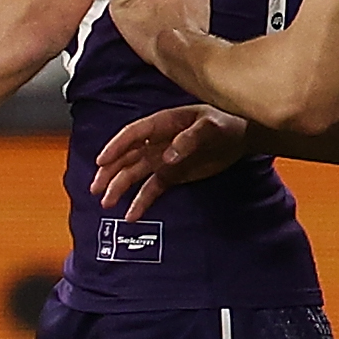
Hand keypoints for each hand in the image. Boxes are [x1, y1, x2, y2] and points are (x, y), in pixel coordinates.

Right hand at [90, 102, 250, 219]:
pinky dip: (140, 202)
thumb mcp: (210, 126)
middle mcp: (156, 142)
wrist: (241, 137)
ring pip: (133, 175)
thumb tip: (168, 157)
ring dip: (119, 188)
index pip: (132, 135)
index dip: (115, 147)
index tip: (101, 161)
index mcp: (162, 124)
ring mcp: (162, 160)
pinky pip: (151, 189)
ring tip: (107, 203)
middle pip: (126, 158)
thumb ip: (189, 139)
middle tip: (96, 189)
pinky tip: (131, 215)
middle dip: (109, 173)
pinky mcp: (171, 175)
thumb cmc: (225, 122)